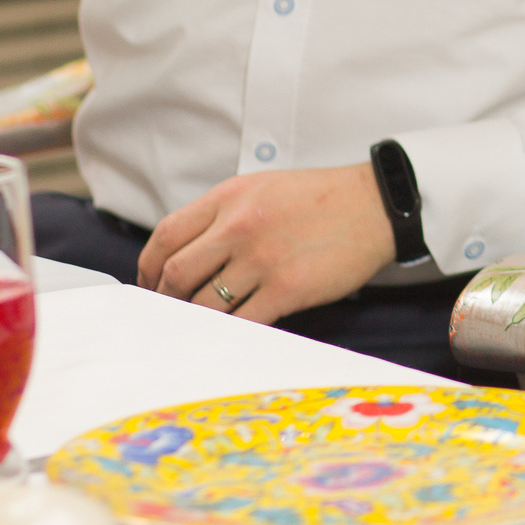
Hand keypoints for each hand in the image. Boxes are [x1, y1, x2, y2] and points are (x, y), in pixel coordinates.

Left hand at [138, 163, 395, 323]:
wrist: (376, 206)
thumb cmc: (321, 198)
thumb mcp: (263, 188)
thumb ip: (223, 215)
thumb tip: (187, 256)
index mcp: (229, 197)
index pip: (166, 235)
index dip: (148, 268)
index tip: (150, 285)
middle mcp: (238, 226)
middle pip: (176, 274)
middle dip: (167, 300)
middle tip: (172, 313)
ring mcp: (261, 259)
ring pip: (205, 304)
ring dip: (198, 320)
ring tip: (203, 327)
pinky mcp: (287, 288)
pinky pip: (243, 322)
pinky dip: (231, 333)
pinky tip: (233, 335)